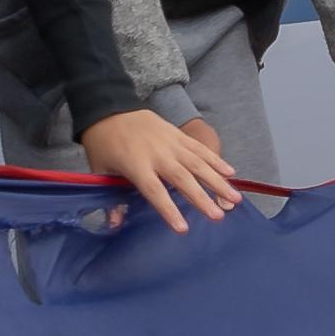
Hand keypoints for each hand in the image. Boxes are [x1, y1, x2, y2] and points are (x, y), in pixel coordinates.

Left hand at [80, 107, 242, 232]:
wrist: (110, 107)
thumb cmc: (103, 144)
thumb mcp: (99, 171)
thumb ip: (110, 198)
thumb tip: (114, 224)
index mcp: (136, 165)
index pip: (155, 191)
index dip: (169, 210)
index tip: (183, 228)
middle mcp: (158, 154)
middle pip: (183, 178)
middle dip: (202, 198)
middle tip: (219, 216)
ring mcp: (171, 143)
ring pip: (198, 163)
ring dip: (218, 181)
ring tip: (234, 198)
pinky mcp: (178, 134)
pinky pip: (200, 149)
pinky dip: (216, 160)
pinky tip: (231, 172)